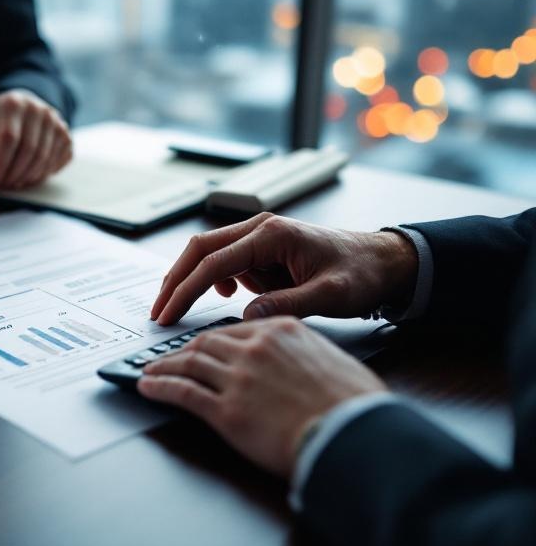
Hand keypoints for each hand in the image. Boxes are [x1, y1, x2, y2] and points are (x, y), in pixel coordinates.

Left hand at [0, 89, 71, 190]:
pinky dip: (44, 174)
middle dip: (14, 174)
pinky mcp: (65, 134)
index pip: (9, 138)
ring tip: (14, 184)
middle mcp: (38, 110)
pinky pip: (58, 160)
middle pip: (29, 149)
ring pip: (45, 157)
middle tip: (3, 187)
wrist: (22, 106)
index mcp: (13, 104)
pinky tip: (30, 177)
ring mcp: (55, 121)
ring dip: (28, 178)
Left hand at [138, 317, 386, 478]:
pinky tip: (147, 387)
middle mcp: (255, 348)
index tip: (200, 346)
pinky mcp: (227, 410)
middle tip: (168, 357)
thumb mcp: (332, 361)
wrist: (356, 436)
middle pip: (205, 343)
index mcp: (282, 330)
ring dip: (163, 366)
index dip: (210, 339)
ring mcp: (238, 377)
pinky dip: (159, 387)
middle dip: (182, 351)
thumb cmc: (355, 405)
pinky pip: (182, 392)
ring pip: (188, 363)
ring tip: (150, 370)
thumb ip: (304, 354)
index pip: (233, 329)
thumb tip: (296, 363)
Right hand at [151, 213, 418, 324]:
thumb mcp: (330, 295)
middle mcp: (261, 228)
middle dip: (176, 281)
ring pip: (210, 254)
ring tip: (186, 308)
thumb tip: (245, 317)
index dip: (187, 291)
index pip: (214, 262)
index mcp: (273, 235)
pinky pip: (228, 261)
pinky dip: (218, 279)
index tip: (168, 314)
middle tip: (159, 311)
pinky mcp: (264, 249)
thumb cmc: (362, 274)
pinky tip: (229, 296)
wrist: (386, 262)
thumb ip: (288, 305)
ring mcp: (261, 236)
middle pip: (200, 249)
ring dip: (195, 281)